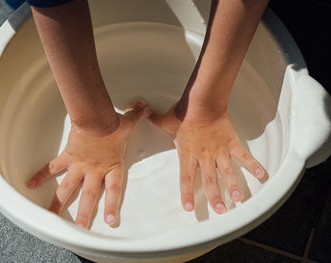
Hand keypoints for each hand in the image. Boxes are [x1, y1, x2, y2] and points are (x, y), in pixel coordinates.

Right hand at [27, 100, 145, 227]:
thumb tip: (144, 106)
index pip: (113, 190)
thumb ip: (136, 116)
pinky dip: (41, 175)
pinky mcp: (67, 157)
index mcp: (111, 166)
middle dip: (83, 213)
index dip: (111, 205)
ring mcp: (79, 166)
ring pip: (67, 188)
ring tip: (51, 216)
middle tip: (80, 227)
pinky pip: (52, 168)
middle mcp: (95, 170)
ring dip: (59, 202)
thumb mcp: (127, 123)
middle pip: (88, 196)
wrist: (94, 119)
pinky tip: (31, 184)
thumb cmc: (111, 123)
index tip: (109, 220)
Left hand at [144, 104, 264, 213]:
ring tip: (238, 198)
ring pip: (227, 172)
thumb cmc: (185, 113)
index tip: (189, 208)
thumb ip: (155, 118)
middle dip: (214, 197)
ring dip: (232, 185)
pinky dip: (252, 164)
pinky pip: (243, 155)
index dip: (187, 194)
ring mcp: (219, 151)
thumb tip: (144, 113)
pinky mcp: (231, 142)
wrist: (203, 103)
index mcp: (188, 154)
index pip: (186, 179)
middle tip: (220, 210)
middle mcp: (204, 156)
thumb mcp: (166, 119)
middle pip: (210, 181)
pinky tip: (261, 174)